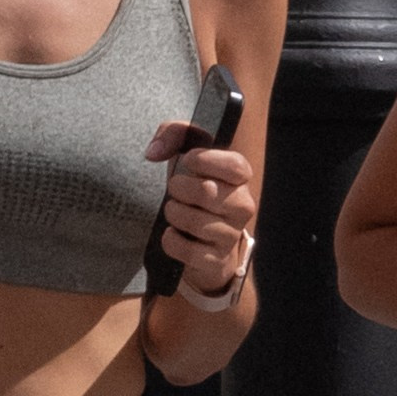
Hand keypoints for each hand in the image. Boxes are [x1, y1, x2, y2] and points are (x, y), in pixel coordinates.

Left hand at [145, 124, 256, 301]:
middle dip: (179, 188)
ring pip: (193, 221)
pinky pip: (187, 250)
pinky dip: (171, 240)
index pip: (234, 165)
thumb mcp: (186, 155)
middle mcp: (243, 206)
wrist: (202, 241)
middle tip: (176, 190)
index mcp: (242, 179)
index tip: (188, 161)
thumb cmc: (194, 191)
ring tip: (175, 212)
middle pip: (206, 191)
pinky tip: (174, 234)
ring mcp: (232, 235)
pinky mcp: (216, 261)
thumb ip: (173, 135)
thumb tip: (153, 152)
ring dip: (173, 213)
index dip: (205, 160)